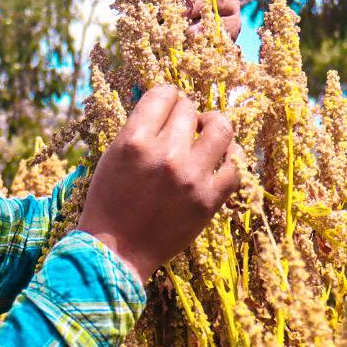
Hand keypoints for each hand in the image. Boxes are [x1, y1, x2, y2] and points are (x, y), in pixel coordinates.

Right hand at [75, 85, 241, 281]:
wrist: (116, 251)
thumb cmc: (109, 203)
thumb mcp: (113, 156)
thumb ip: (139, 129)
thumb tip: (166, 104)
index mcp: (134, 142)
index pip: (163, 94)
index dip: (167, 96)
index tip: (168, 106)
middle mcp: (164, 155)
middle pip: (190, 109)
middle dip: (186, 114)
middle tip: (183, 127)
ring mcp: (190, 178)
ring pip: (221, 127)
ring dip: (213, 125)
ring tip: (206, 135)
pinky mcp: (209, 200)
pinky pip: (236, 165)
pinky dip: (232, 156)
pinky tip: (221, 158)